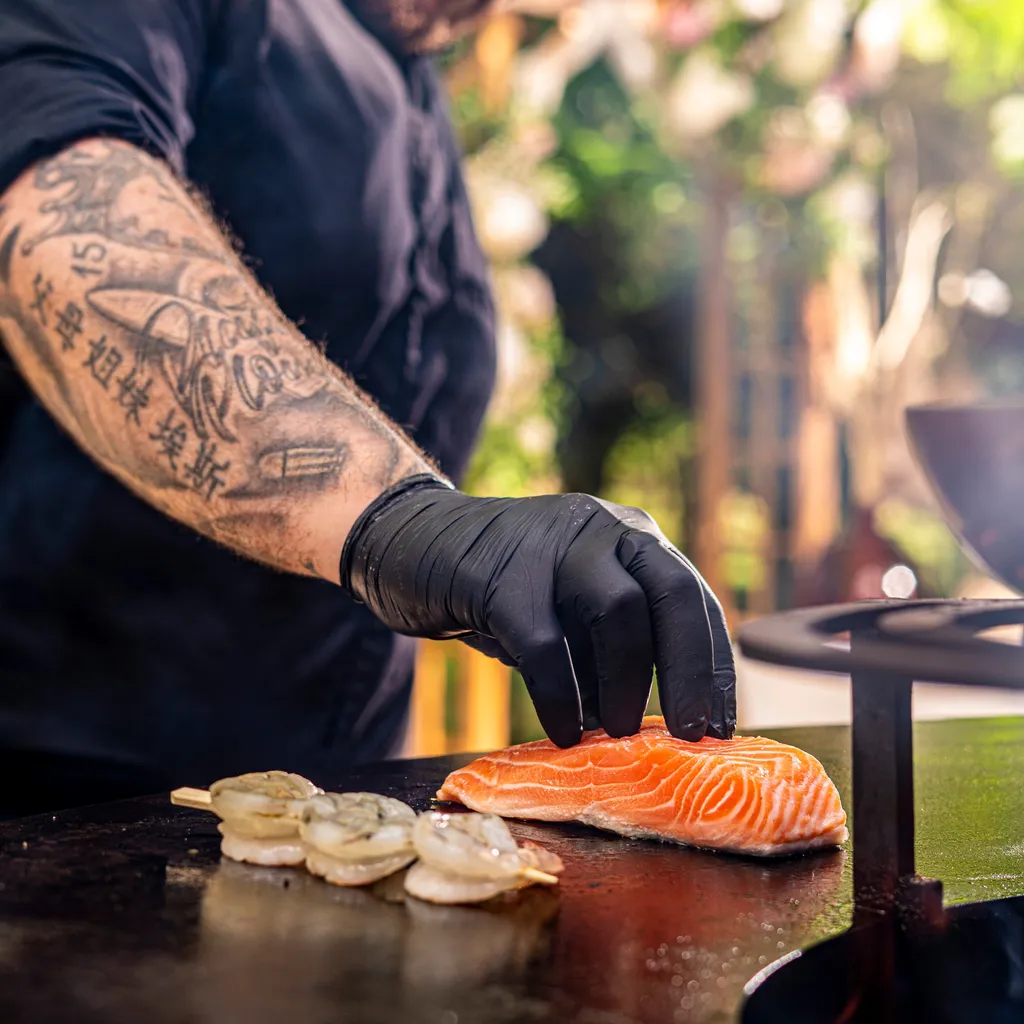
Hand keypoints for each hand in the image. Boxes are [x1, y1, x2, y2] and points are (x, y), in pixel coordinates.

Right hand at [340, 476, 735, 746]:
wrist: (413, 542)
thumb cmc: (501, 589)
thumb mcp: (568, 608)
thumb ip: (606, 647)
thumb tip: (648, 725)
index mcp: (628, 537)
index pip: (691, 597)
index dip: (713, 665)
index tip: (719, 725)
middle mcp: (601, 529)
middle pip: (670, 594)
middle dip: (691, 673)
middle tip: (690, 736)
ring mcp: (552, 545)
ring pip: (617, 613)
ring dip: (625, 685)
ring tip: (613, 734)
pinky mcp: (500, 575)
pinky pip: (546, 646)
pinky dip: (560, 698)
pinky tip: (561, 730)